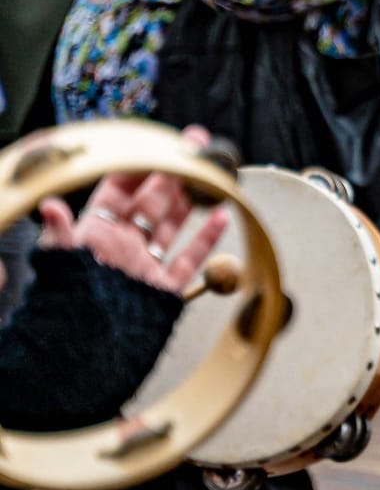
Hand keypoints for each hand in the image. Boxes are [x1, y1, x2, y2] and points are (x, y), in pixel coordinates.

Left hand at [36, 126, 231, 294]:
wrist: (89, 343)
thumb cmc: (71, 300)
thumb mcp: (62, 260)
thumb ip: (59, 232)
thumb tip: (49, 205)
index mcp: (97, 235)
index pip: (119, 192)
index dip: (137, 167)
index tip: (156, 145)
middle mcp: (123, 246)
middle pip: (152, 202)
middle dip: (173, 172)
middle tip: (193, 147)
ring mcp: (145, 265)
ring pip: (172, 225)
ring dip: (191, 199)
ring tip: (209, 175)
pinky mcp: (163, 287)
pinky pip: (190, 259)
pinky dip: (207, 238)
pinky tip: (221, 216)